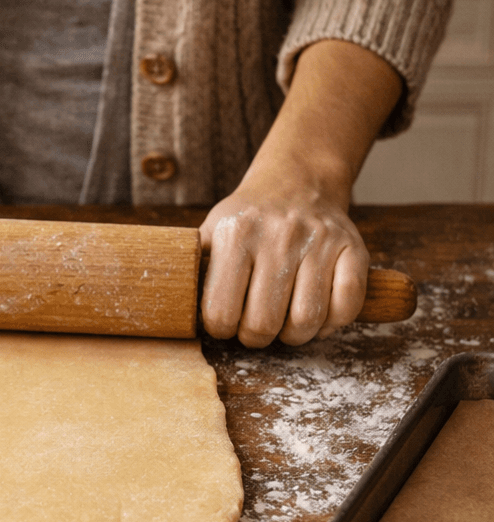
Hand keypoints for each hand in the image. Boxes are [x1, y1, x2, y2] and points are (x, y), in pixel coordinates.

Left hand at [198, 39, 401, 347]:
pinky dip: (331, 324)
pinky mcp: (354, 249)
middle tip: (253, 328)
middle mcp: (278, 235)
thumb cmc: (245, 222)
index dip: (220, 329)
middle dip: (254, 337)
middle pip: (262, 324)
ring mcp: (320, 241)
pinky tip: (315, 315)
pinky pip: (346, 307)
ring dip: (293, 336)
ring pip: (306, 322)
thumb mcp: (209, 234)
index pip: (220, 313)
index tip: (224, 323)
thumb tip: (167, 313)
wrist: (296, 184)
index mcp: (235, 233)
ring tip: (283, 324)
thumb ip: (192, 271)